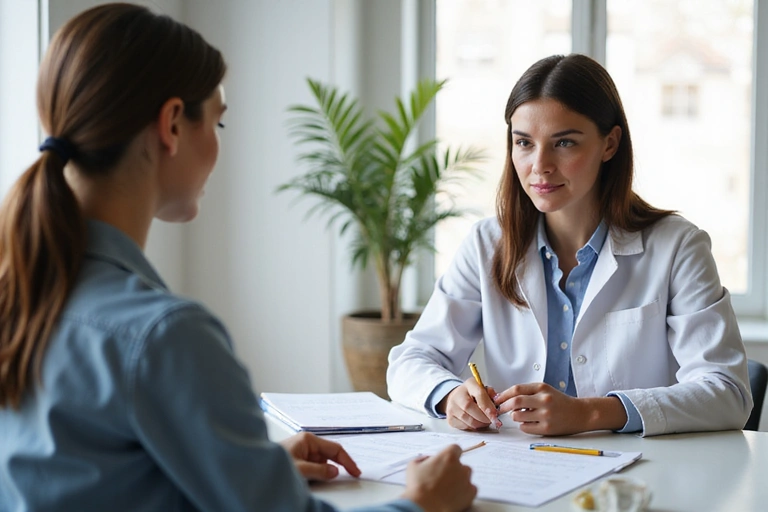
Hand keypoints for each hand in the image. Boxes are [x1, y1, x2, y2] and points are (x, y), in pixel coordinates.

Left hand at [280, 431, 360, 480]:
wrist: (254, 469)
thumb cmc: (273, 465)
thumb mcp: (300, 470)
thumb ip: (319, 471)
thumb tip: (335, 472)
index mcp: (308, 439)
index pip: (335, 449)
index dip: (347, 461)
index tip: (356, 472)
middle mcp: (307, 443)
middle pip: (330, 454)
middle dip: (340, 465)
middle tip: (353, 475)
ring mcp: (303, 451)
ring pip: (323, 461)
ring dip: (329, 470)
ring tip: (335, 477)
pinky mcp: (299, 459)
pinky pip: (315, 466)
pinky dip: (321, 472)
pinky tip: (323, 478)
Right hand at [401, 444, 476, 511]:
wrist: (424, 506)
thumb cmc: (418, 486)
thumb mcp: (413, 466)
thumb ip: (423, 459)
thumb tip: (429, 460)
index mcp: (448, 456)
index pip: (455, 448)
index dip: (450, 455)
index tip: (446, 461)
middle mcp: (460, 466)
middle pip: (461, 465)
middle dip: (454, 470)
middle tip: (443, 478)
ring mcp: (467, 480)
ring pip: (466, 477)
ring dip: (459, 480)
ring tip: (447, 489)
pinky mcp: (471, 493)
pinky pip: (471, 489)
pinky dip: (465, 492)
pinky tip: (454, 496)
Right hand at [438, 378, 500, 430]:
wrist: (457, 398)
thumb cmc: (473, 395)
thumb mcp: (484, 390)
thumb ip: (491, 394)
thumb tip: (497, 402)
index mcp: (469, 384)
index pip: (479, 393)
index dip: (488, 405)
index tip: (495, 414)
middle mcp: (457, 395)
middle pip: (470, 407)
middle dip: (485, 417)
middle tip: (492, 419)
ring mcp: (452, 407)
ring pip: (468, 420)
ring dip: (481, 423)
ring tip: (485, 421)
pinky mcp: (450, 419)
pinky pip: (465, 427)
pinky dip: (473, 427)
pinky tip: (476, 422)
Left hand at [494, 383, 626, 434]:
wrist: (581, 413)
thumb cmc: (560, 402)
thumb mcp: (545, 390)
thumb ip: (527, 392)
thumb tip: (505, 398)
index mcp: (542, 388)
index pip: (516, 389)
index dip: (503, 395)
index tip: (496, 399)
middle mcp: (544, 400)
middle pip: (515, 402)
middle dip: (503, 406)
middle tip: (498, 410)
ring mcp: (546, 415)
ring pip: (518, 416)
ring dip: (514, 416)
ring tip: (520, 416)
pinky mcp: (547, 428)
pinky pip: (525, 428)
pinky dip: (522, 425)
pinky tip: (529, 423)